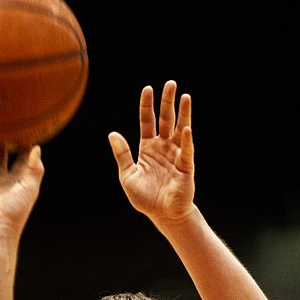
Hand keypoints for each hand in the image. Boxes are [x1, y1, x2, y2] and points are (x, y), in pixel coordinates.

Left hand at [108, 80, 194, 223]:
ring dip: (184, 114)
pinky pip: (187, 151)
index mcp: (148, 148)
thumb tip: (112, 134)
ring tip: (185, 96)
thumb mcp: (127, 175)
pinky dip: (187, 140)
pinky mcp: (186, 166)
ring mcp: (176, 155)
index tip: (147, 88)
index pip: (147, 121)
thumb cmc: (145, 198)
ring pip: (180, 130)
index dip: (147, 105)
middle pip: (166, 119)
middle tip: (170, 83)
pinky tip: (187, 128)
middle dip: (168, 102)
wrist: (163, 215)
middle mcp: (164, 147)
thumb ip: (122, 155)